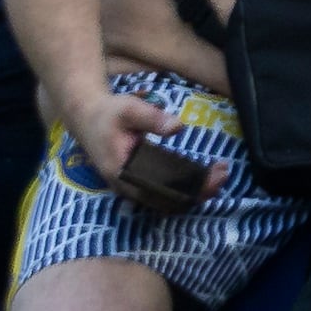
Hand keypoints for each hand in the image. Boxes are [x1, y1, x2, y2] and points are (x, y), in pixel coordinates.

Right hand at [69, 81, 219, 211]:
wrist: (86, 117)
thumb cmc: (109, 113)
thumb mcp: (129, 109)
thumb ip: (152, 118)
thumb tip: (177, 127)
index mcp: (123, 172)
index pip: (164, 188)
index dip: (193, 186)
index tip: (217, 175)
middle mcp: (126, 187)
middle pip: (168, 200)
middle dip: (199, 191)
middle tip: (224, 174)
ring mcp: (129, 188)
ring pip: (165, 201)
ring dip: (193, 192)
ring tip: (219, 175)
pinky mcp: (134, 184)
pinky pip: (161, 195)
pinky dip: (182, 190)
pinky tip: (202, 178)